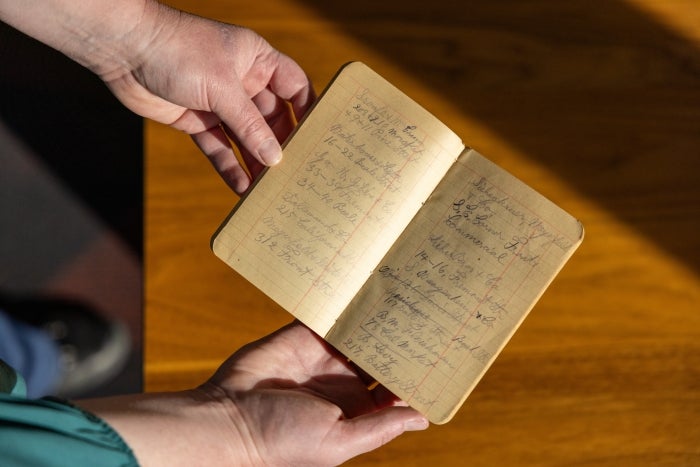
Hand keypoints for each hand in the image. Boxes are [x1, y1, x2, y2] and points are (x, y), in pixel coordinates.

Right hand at [81, 322, 427, 465]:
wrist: (227, 418)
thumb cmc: (282, 440)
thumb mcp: (338, 440)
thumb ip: (379, 426)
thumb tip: (423, 418)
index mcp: (356, 411)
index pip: (394, 389)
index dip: (415, 374)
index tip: (441, 354)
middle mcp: (343, 382)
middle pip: (381, 356)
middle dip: (401, 339)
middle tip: (430, 313)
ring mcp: (322, 356)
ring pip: (359, 332)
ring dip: (377, 318)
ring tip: (405, 295)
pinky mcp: (302, 335)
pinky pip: (328, 315)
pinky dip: (344, 304)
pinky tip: (364, 288)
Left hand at [102, 3, 314, 193]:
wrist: (123, 49)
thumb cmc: (177, 51)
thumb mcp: (222, 88)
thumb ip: (250, 124)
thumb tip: (275, 157)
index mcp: (258, 60)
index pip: (296, 87)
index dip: (310, 111)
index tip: (322, 139)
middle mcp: (243, 82)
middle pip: (273, 118)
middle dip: (283, 145)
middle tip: (298, 174)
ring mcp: (219, 102)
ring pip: (246, 138)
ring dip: (257, 162)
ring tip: (271, 189)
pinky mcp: (197, 120)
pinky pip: (220, 147)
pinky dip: (229, 166)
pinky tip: (241, 188)